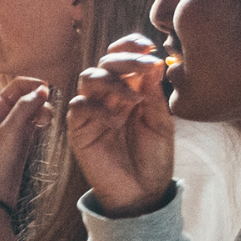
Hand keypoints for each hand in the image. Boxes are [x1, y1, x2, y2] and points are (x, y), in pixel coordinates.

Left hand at [0, 72, 52, 202]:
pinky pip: (32, 121)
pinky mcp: (19, 140)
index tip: (26, 61)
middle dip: (33, 88)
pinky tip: (47, 122)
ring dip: (39, 105)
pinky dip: (41, 118)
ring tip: (48, 114)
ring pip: (27, 105)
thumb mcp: (8, 132)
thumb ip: (24, 108)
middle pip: (16, 89)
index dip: (5, 66)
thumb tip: (40, 90)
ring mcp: (8, 126)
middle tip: (50, 92)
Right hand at [68, 35, 176, 216]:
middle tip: (146, 65)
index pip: (123, 58)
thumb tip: (152, 62)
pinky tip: (114, 120)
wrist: (142, 194)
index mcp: (130, 90)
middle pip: (106, 62)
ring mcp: (92, 111)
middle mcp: (109, 96)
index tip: (148, 46)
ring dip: (111, 81)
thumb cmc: (153, 159)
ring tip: (134, 98)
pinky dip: (96, 107)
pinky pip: (79, 106)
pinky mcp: (79, 129)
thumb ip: (154, 94)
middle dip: (125, 59)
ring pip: (89, 77)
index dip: (130, 45)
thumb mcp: (161, 123)